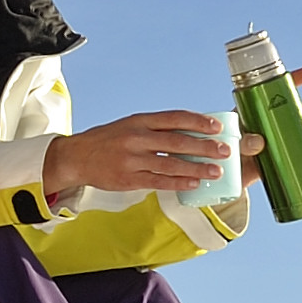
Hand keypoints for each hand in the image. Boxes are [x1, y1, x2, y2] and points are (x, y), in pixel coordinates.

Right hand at [44, 110, 235, 200]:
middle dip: (203, 146)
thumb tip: (191, 131)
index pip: (174, 118)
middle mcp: (136, 138)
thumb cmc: (108, 140)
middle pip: (176, 141)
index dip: (197, 121)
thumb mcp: (130, 125)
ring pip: (170, 164)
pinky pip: (158, 181)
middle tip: (224, 150)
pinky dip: (178, 182)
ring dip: (196, 167)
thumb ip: (156, 128)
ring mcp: (132, 159)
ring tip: (216, 171)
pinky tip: (194, 183)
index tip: (217, 126)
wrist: (77, 157)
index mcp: (139, 121)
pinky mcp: (128, 179)